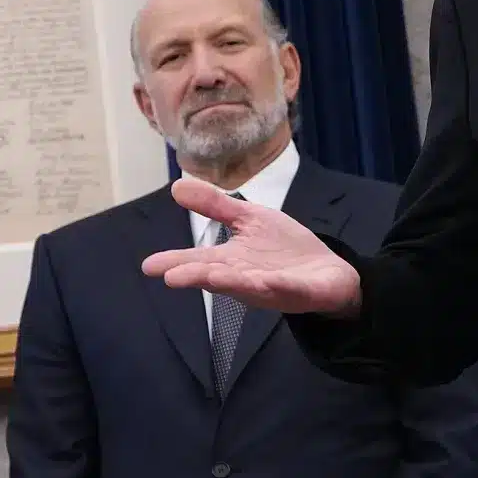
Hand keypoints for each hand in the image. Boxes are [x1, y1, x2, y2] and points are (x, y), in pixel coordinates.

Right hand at [141, 178, 361, 316]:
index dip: (176, 263)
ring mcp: (272, 287)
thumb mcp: (250, 219)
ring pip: (248, 286)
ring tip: (210, 277)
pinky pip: (289, 289)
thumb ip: (217, 206)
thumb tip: (177, 186)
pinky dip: (280, 286)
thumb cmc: (283, 248)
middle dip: (197, 276)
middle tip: (173, 277)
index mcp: (231, 261)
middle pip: (218, 277)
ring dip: (230, 282)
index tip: (149, 266)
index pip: (198, 261)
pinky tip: (270, 281)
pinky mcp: (301, 292)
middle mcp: (246, 278)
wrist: (328, 271)